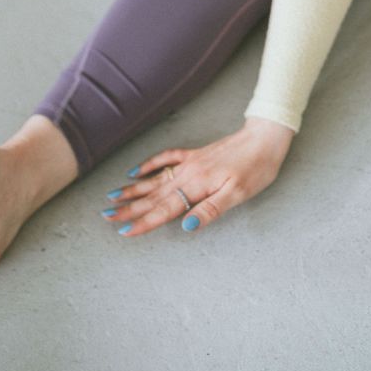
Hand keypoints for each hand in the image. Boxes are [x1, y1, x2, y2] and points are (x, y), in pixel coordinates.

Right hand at [101, 118, 295, 237]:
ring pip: (155, 179)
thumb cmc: (256, 169)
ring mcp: (190, 163)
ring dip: (134, 190)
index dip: (145, 222)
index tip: (124, 231)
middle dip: (129, 208)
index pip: (166, 209)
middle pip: (154, 195)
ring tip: (113, 197)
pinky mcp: (195, 155)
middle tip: (106, 216)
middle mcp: (188, 174)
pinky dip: (149, 165)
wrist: (265, 138)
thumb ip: (211, 210)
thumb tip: (187, 226)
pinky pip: (166, 159)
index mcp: (197, 186)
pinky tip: (136, 172)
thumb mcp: (238, 194)